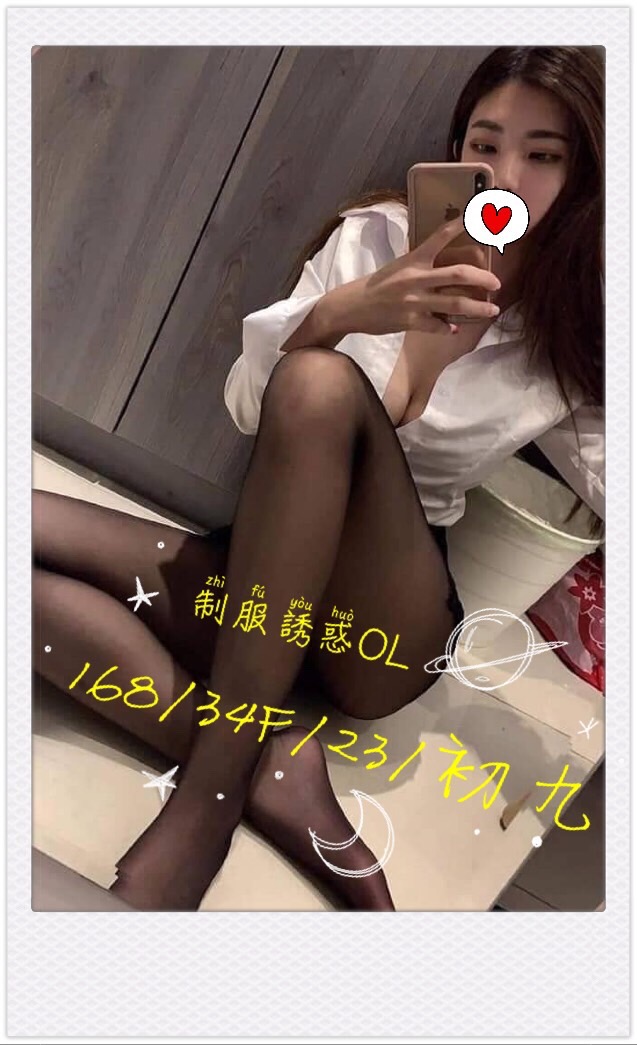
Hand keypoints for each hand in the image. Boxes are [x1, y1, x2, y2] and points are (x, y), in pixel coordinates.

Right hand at [350, 214, 500, 335]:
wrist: (351, 307)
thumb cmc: (376, 286)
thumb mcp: (397, 267)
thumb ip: (420, 264)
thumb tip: (443, 264)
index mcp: (413, 260)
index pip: (440, 237)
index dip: (460, 226)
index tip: (478, 217)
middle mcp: (416, 278)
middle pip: (459, 274)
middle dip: (483, 277)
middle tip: (496, 282)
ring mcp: (415, 302)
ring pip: (456, 304)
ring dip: (478, 307)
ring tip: (492, 309)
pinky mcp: (411, 322)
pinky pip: (439, 326)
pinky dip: (449, 328)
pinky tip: (455, 328)